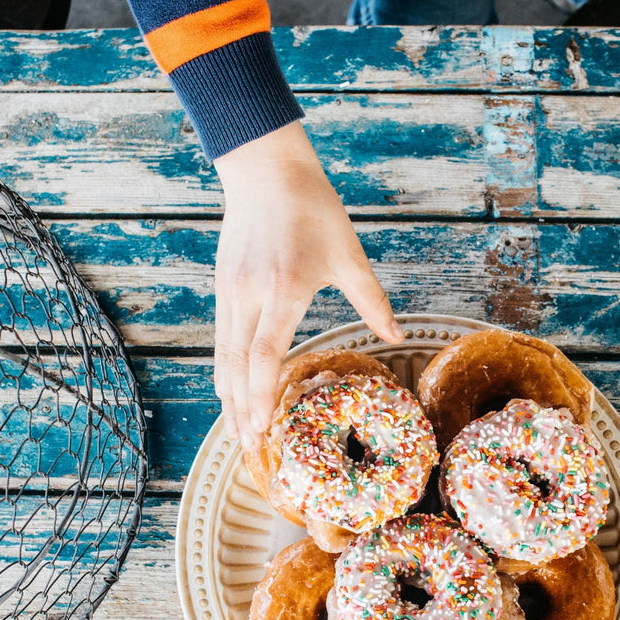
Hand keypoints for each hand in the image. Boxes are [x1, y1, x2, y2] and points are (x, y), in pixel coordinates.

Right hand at [213, 121, 402, 448]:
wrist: (266, 171)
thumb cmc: (314, 210)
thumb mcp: (349, 255)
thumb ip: (372, 301)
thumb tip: (398, 336)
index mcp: (284, 289)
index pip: (266, 354)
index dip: (262, 394)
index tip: (263, 428)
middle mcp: (250, 295)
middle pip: (238, 365)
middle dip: (242, 410)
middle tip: (249, 448)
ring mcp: (231, 292)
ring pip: (223, 355)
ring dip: (228, 397)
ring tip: (236, 432)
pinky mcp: (223, 287)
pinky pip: (221, 340)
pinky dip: (224, 371)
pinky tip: (228, 392)